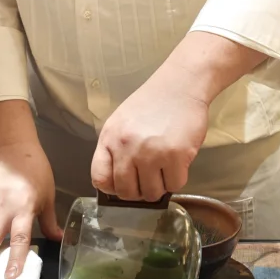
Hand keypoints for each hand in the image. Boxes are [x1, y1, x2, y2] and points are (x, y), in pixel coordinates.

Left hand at [91, 72, 208, 200]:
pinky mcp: (176, 155)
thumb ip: (116, 149)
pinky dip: (178, 178)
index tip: (123, 185)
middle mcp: (127, 146)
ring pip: (152, 193)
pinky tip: (178, 162)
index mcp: (110, 137)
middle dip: (139, 191)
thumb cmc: (152, 103)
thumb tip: (119, 182)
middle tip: (149, 178)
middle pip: (127, 192)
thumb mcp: (122, 122)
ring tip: (165, 167)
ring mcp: (151, 152)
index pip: (100, 179)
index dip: (113, 188)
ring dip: (160, 186)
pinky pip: (175, 185)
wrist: (180, 85)